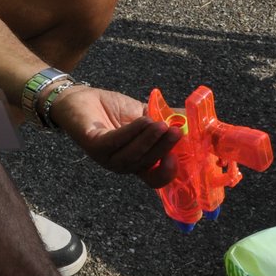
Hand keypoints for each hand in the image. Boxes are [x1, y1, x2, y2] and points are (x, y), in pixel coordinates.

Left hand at [48, 86, 178, 187]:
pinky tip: (143, 120)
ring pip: (132, 157)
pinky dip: (131, 132)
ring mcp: (106, 158)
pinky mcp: (93, 146)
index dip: (169, 172)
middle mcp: (122, 164)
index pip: (155, 179)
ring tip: (160, 124)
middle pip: (147, 166)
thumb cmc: (112, 109)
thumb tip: (195, 120)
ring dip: (149, 140)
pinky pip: (115, 142)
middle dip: (164, 149)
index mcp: (137, 161)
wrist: (80, 97)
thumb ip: (166, 119)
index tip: (184, 156)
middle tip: (177, 131)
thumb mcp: (145, 114)